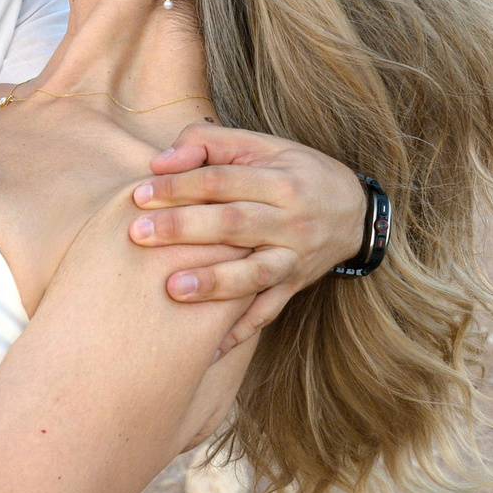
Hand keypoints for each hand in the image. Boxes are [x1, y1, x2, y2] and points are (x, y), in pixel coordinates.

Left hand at [126, 124, 368, 351]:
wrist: (354, 212)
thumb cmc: (294, 173)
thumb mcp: (260, 145)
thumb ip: (207, 142)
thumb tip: (159, 162)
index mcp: (281, 180)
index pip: (222, 181)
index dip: (180, 186)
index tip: (139, 195)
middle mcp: (292, 220)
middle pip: (234, 223)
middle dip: (184, 228)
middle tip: (138, 234)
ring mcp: (295, 258)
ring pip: (255, 273)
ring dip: (215, 283)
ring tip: (173, 289)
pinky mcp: (294, 287)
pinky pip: (266, 313)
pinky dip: (238, 332)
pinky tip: (206, 350)